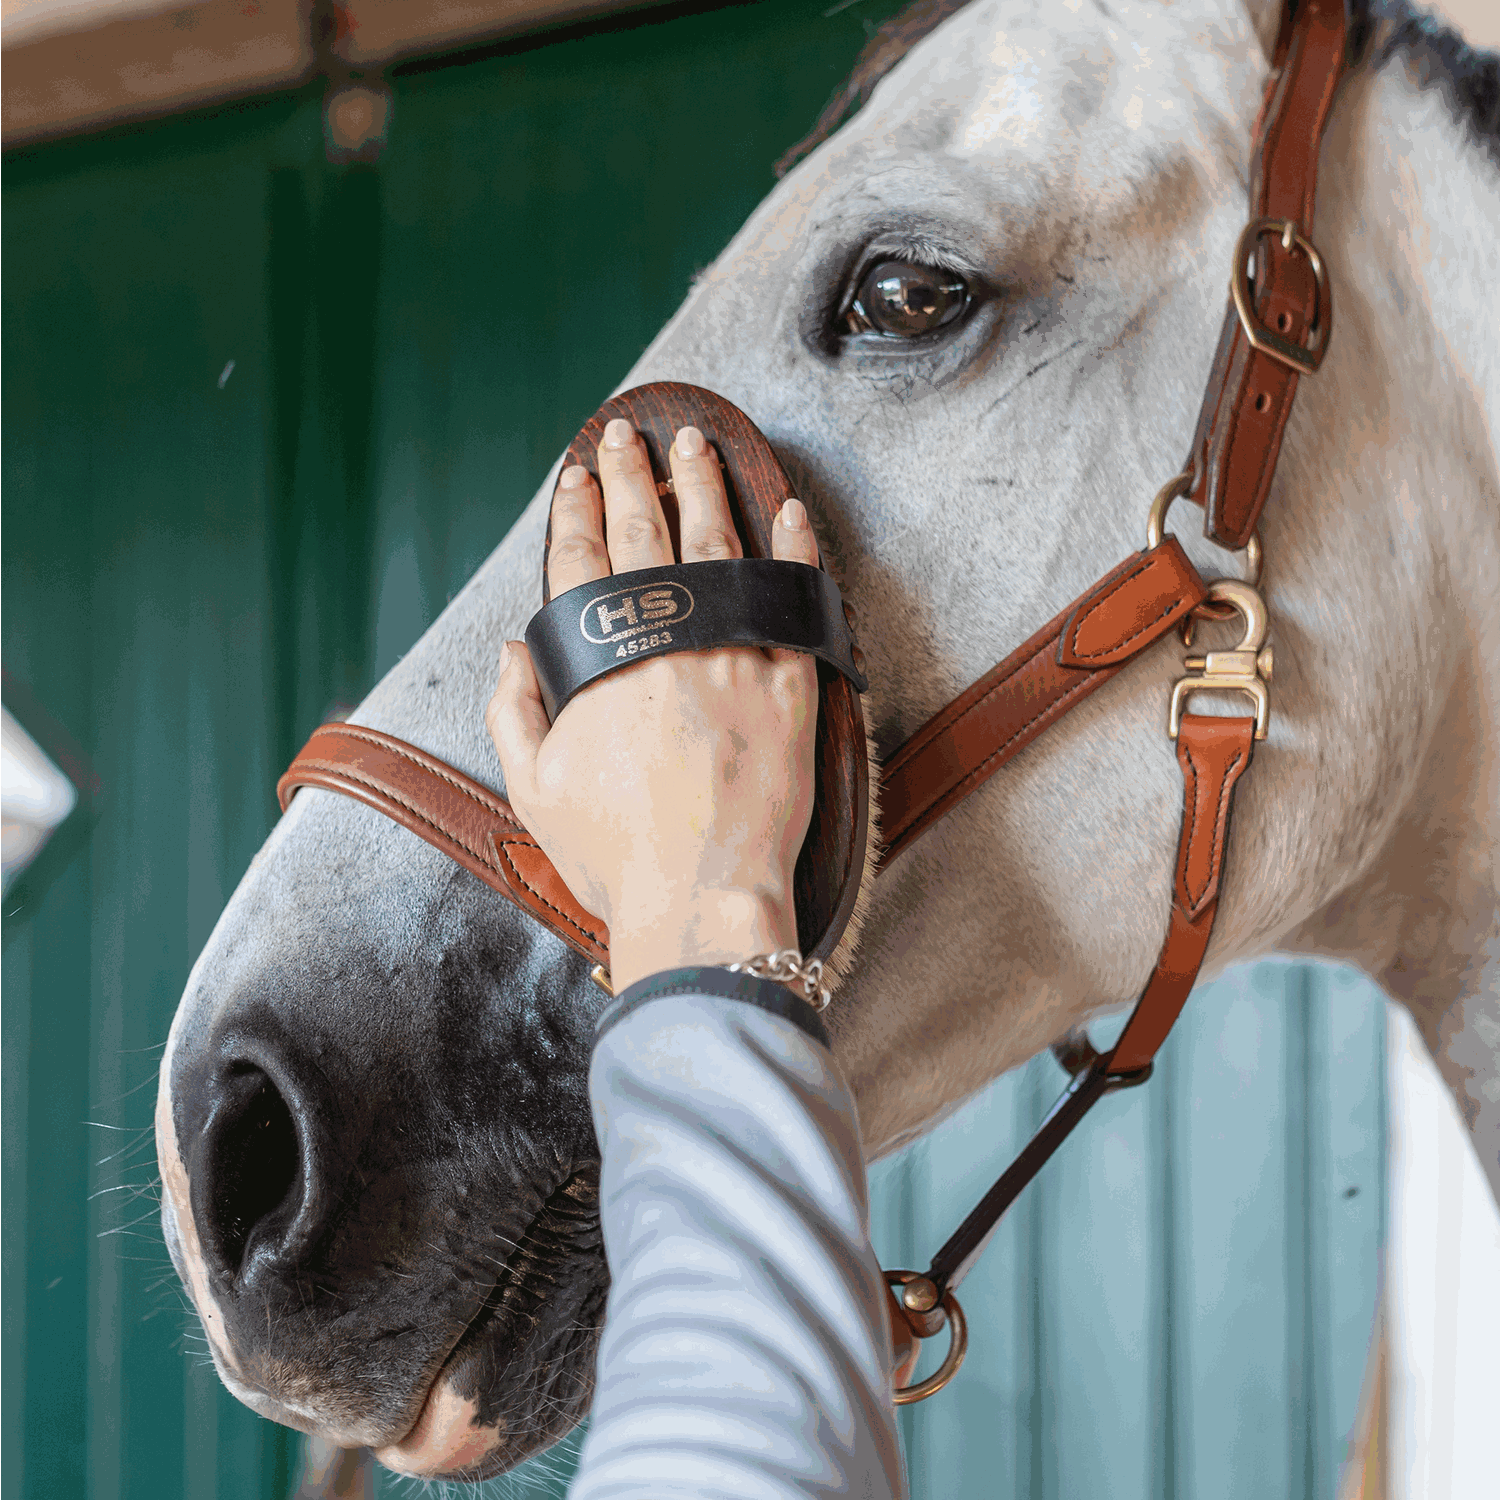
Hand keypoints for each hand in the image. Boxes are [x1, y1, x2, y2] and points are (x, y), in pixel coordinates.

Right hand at [485, 418, 820, 992]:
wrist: (703, 900)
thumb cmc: (614, 854)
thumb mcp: (534, 788)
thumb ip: (515, 709)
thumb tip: (512, 647)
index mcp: (603, 662)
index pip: (582, 561)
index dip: (575, 511)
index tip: (575, 474)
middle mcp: (670, 642)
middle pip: (647, 535)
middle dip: (632, 475)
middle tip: (626, 434)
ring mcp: (736, 657)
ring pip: (720, 548)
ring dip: (703, 489)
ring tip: (694, 445)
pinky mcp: (793, 685)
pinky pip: (796, 600)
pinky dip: (793, 550)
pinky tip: (788, 509)